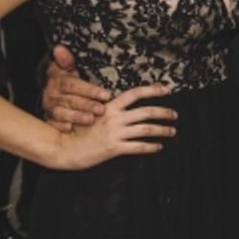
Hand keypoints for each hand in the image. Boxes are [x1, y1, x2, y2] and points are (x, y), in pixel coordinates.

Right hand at [41, 44, 108, 131]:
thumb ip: (66, 60)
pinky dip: (59, 126)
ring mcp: (50, 107)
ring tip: (90, 120)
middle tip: (101, 110)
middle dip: (86, 105)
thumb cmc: (66, 77)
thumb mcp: (66, 66)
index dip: (90, 90)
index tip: (106, 95)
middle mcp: (52, 94)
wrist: (48, 87)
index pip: (74, 85)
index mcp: (59, 80)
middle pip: (69, 100)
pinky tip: (69, 129)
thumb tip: (59, 49)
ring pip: (61, 112)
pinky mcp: (48, 118)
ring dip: (76, 117)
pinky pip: (51, 123)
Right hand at [49, 84, 176, 169]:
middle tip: (174, 114)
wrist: (63, 147)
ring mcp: (115, 133)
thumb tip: (125, 108)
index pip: (135, 94)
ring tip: (172, 131)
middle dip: (164, 112)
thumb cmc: (76, 131)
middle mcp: (114, 118)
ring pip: (146, 129)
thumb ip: (109, 111)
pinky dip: (151, 146)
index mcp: (109, 107)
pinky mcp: (114, 148)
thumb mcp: (91, 113)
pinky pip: (138, 147)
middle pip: (146, 111)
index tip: (166, 90)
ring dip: (163, 130)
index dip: (152, 90)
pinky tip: (158, 147)